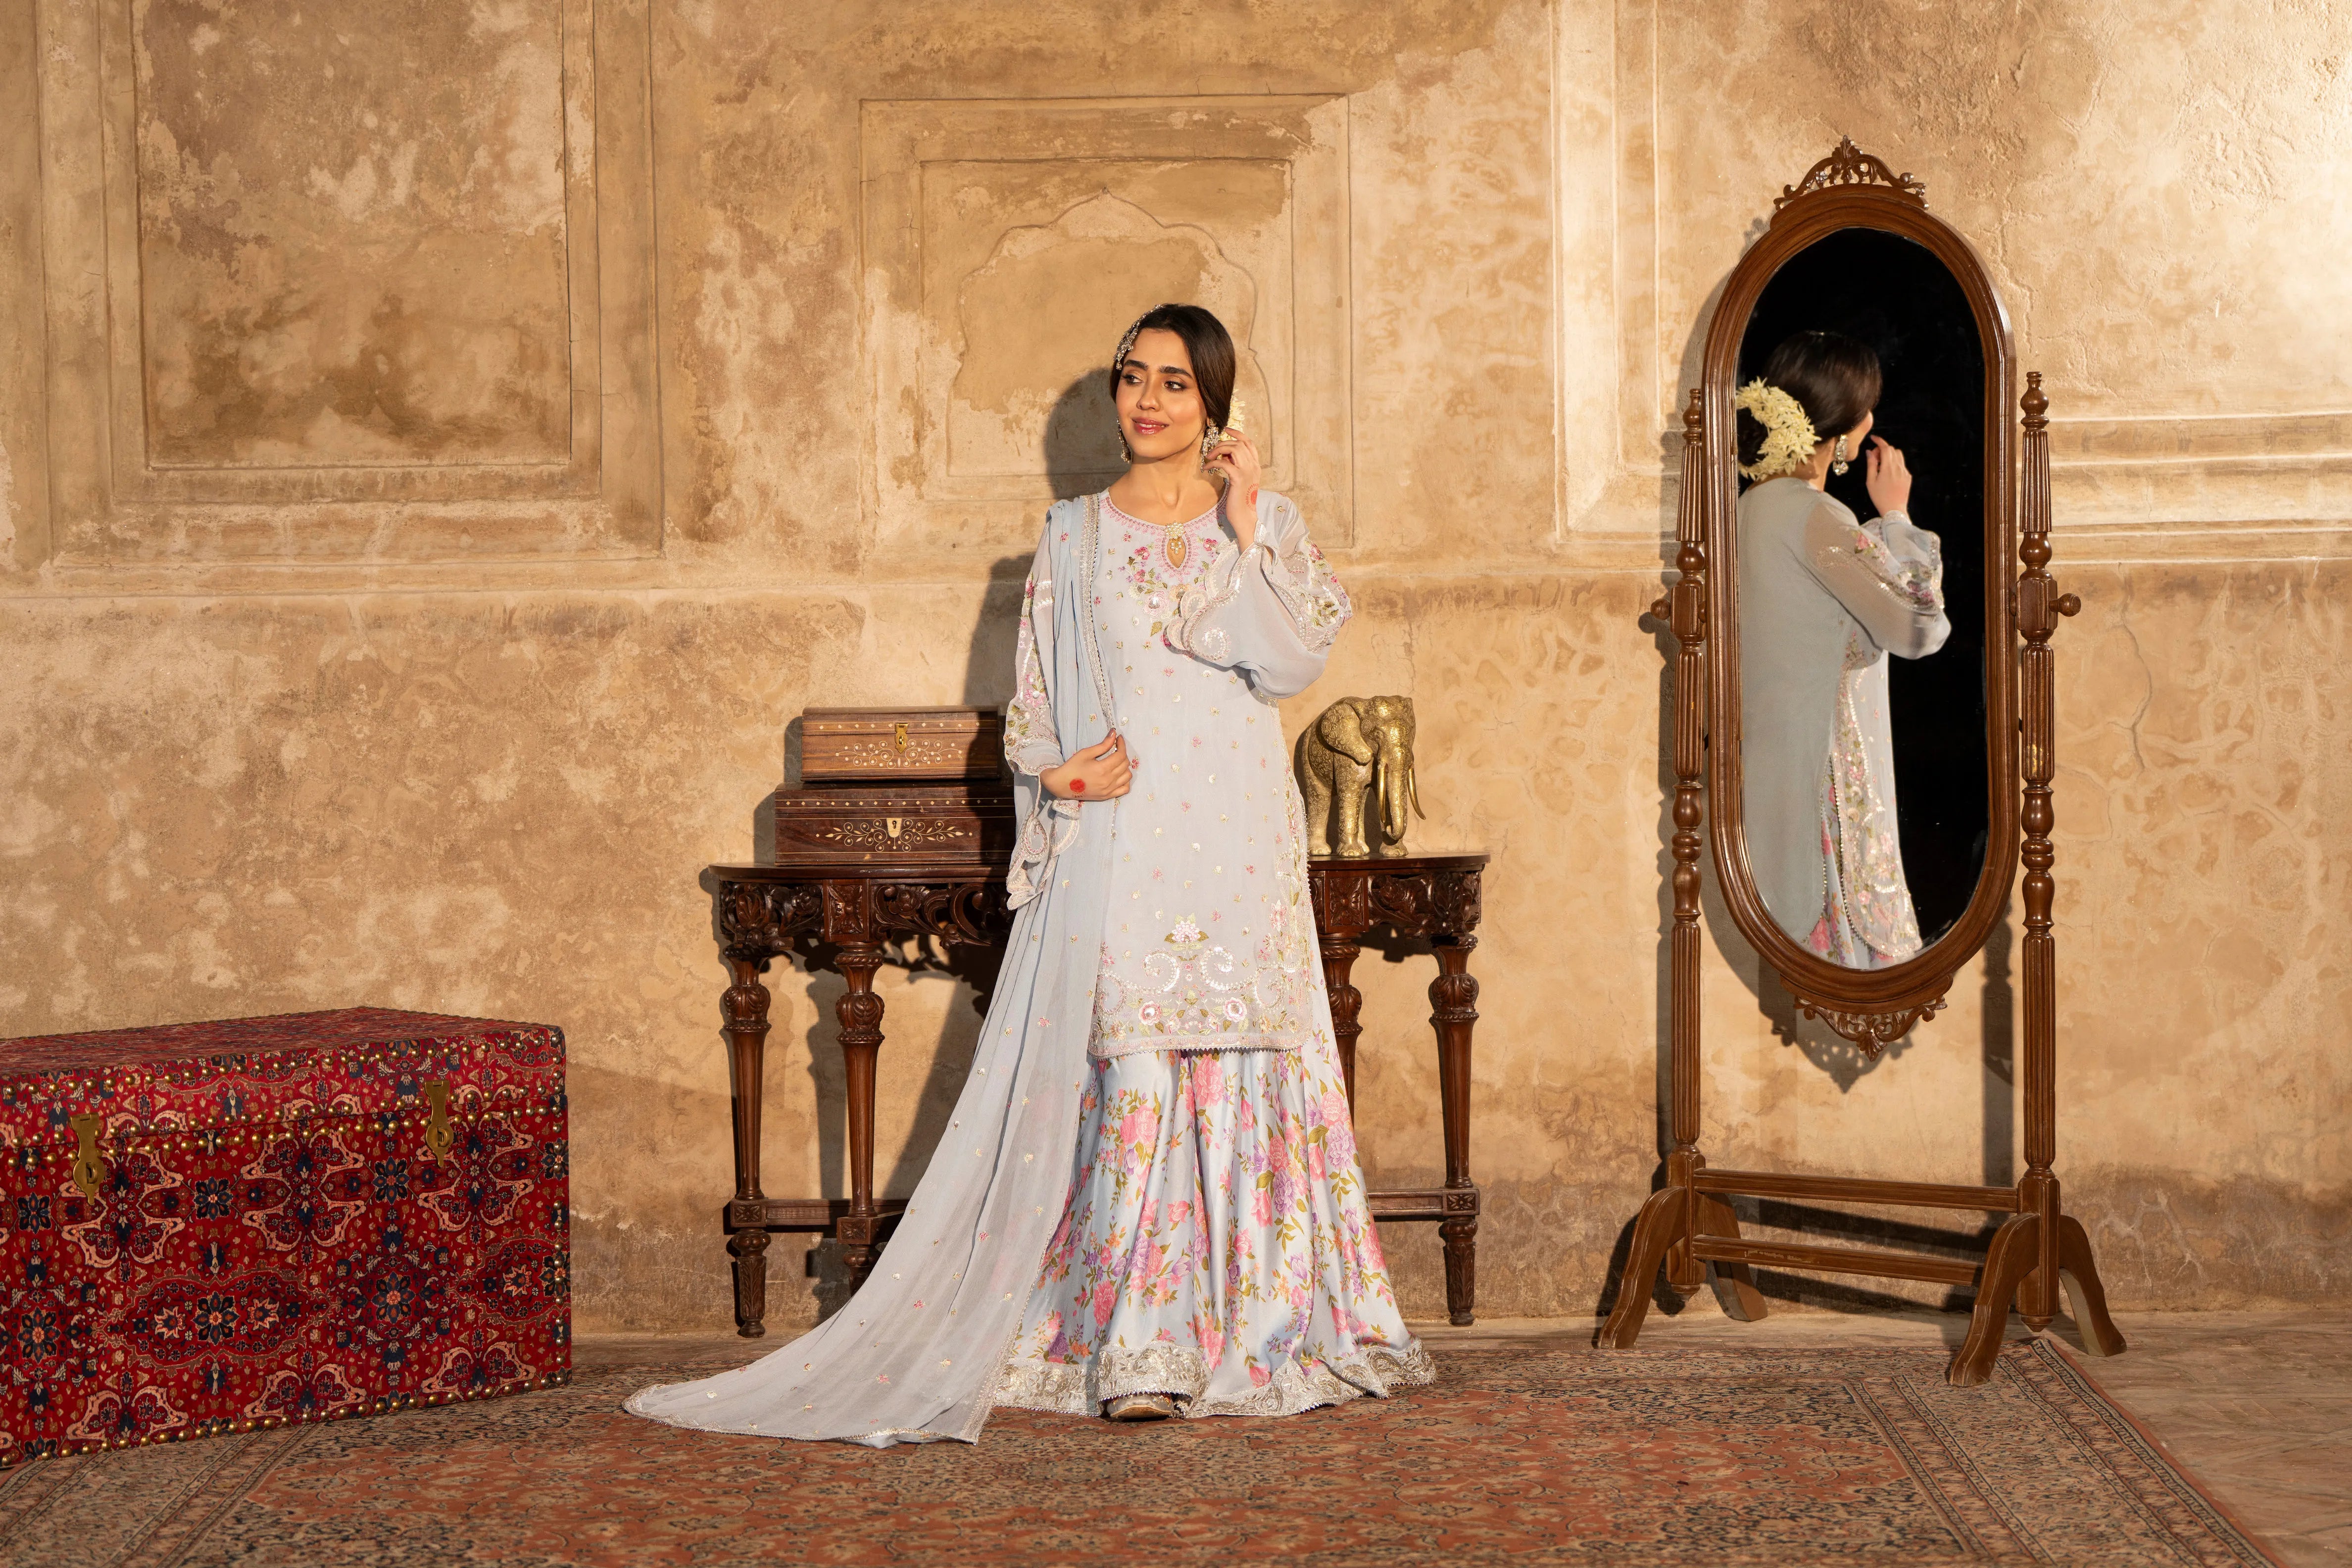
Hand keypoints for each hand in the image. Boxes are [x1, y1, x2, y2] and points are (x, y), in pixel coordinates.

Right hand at [1042, 732, 1132, 800]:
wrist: (1062, 785)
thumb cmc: (1072, 767)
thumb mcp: (1086, 753)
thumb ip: (1103, 745)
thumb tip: (1114, 734)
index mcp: (1103, 769)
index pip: (1120, 755)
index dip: (1122, 744)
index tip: (1119, 739)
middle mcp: (1108, 781)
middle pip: (1125, 764)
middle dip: (1123, 753)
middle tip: (1115, 748)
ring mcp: (1109, 790)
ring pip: (1127, 776)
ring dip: (1125, 767)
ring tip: (1117, 762)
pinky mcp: (1107, 796)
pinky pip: (1125, 789)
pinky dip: (1125, 781)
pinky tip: (1119, 775)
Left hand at [1205, 428, 1262, 548]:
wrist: (1244, 516)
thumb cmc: (1240, 499)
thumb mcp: (1240, 479)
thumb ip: (1235, 465)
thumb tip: (1224, 455)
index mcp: (1255, 465)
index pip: (1249, 443)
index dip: (1237, 434)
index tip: (1226, 430)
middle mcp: (1254, 466)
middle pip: (1239, 444)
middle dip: (1222, 443)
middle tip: (1211, 451)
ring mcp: (1247, 471)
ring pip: (1233, 449)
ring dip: (1218, 450)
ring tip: (1209, 458)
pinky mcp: (1238, 478)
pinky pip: (1224, 462)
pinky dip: (1213, 462)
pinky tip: (1207, 468)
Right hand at [1865, 435, 1911, 516]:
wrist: (1894, 510)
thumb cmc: (1879, 497)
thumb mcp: (1871, 482)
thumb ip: (1871, 465)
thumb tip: (1870, 452)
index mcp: (1888, 468)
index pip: (1885, 448)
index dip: (1879, 441)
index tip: (1873, 438)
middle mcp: (1898, 467)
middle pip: (1892, 450)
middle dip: (1882, 450)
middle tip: (1875, 459)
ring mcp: (1905, 471)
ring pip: (1899, 455)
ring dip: (1889, 455)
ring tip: (1882, 465)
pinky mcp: (1908, 476)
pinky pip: (1901, 464)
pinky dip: (1894, 463)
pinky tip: (1888, 474)